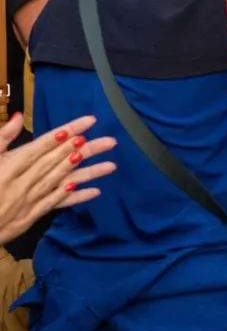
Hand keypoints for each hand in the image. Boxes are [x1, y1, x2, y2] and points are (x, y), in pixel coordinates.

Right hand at [0, 114, 115, 245]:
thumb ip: (2, 138)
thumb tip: (19, 116)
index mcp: (9, 166)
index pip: (41, 146)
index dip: (64, 134)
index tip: (86, 125)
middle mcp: (22, 183)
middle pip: (57, 162)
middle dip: (84, 150)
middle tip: (108, 141)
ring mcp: (29, 199)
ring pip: (62, 182)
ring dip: (87, 173)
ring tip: (111, 165)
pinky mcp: (31, 214)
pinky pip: (56, 203)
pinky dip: (75, 197)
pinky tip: (95, 191)